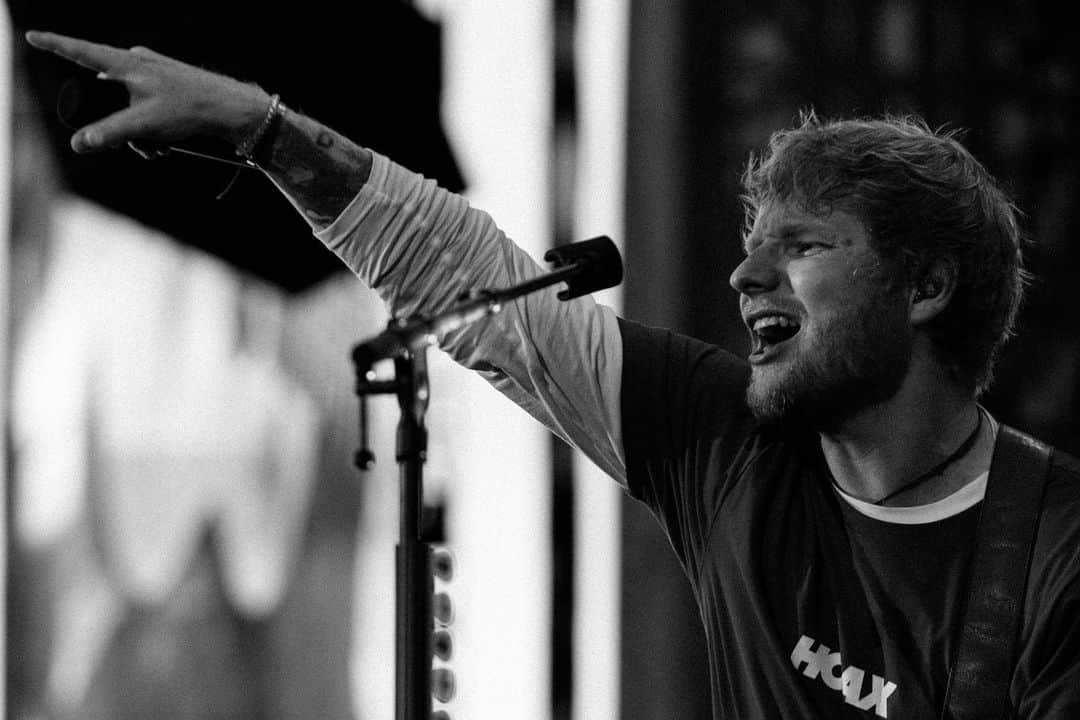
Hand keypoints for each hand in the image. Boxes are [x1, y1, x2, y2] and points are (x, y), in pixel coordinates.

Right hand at [25, 31, 270, 153]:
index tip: (31, 36)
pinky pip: (145, 107)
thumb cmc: (191, 108)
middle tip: (135, 143)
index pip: (80, 51)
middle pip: (105, 93)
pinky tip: (167, 142)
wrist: (232, 109)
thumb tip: (79, 144)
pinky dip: (151, 128)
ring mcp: (153, 72)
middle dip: (114, 123)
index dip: (55, 45)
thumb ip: (109, 133)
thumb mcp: (144, 124)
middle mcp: (137, 62)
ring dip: (136, 131)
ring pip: (127, 105)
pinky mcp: (167, 84)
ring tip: (158, 146)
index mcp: (126, 64)